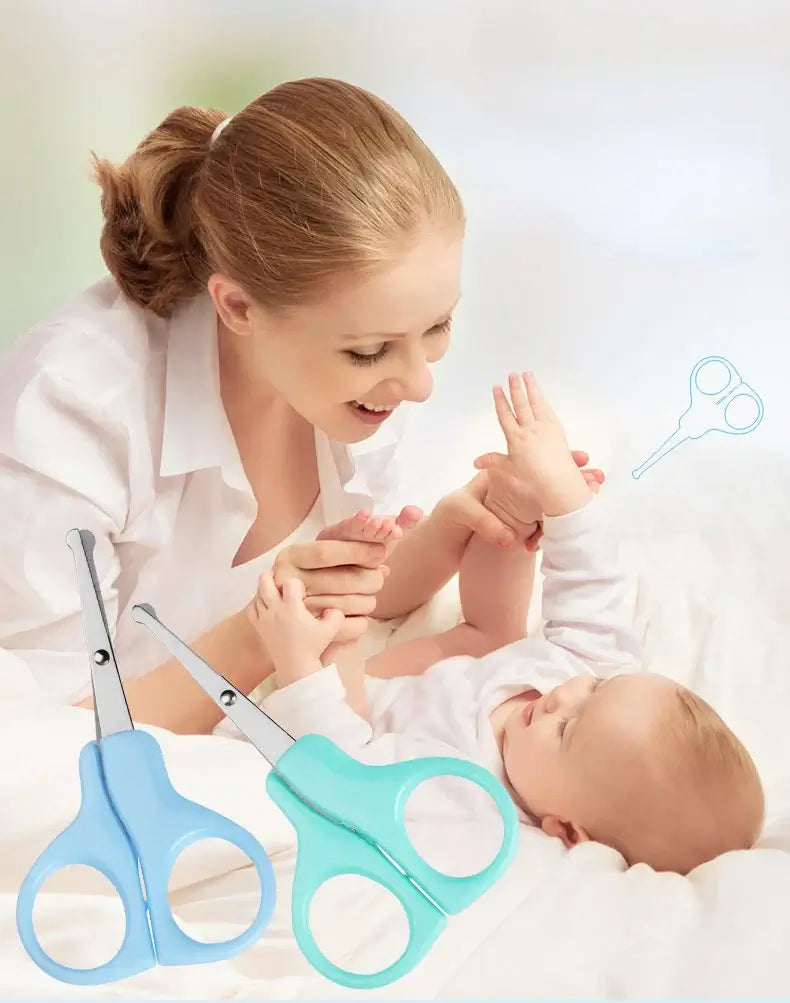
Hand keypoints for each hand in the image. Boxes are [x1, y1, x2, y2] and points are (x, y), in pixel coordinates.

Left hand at [247, 573, 344, 683]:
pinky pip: (251, 608)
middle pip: (264, 581)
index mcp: (292, 607)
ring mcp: (264, 618)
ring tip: (276, 595)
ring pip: (257, 594)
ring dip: (266, 591)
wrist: (295, 666)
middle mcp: (275, 609)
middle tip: (282, 583)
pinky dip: (257, 604)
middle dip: (272, 577)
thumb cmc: (312, 648)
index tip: (302, 593)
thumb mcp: (330, 630)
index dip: (297, 584)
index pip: (290, 582)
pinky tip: (266, 606)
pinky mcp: (259, 627)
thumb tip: (333, 608)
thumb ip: (336, 615)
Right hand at [270, 537, 387, 643]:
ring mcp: (297, 613)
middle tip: (378, 578)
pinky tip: (358, 615)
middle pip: (344, 580)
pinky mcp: (311, 637)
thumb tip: (382, 552)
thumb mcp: (321, 555)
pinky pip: (353, 628)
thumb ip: (350, 547)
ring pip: (352, 604)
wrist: (283, 617)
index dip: (357, 551)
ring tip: (365, 597)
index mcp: (291, 557)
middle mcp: (288, 583)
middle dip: (371, 579)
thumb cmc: (311, 576)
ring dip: (368, 601)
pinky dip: (363, 622)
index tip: (380, 551)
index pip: (326, 553)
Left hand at [436, 456, 602, 549]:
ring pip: (553, 494)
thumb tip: (508, 539)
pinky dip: (561, 517)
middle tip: (597, 479)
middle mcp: (516, 482)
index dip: (558, 459)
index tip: (581, 460)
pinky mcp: (523, 517)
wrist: (449, 529)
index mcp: (501, 472)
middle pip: (550, 474)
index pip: (534, 460)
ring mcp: (521, 499)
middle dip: (575, 477)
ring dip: (573, 494)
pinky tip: (578, 521)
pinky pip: (546, 516)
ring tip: (595, 493)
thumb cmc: (455, 512)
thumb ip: (486, 523)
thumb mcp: (466, 514)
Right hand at [477, 372, 592, 522]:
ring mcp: (544, 428)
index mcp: (515, 439)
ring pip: (535, 402)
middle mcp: (529, 430)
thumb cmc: (532, 480)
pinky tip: (540, 393)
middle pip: (521, 404)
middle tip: (512, 374)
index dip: (500, 401)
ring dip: (531, 387)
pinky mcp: (556, 429)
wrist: (558, 484)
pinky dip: (542, 399)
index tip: (497, 388)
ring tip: (527, 374)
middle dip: (515, 388)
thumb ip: (493, 461)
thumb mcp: (509, 470)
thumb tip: (475, 462)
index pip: (505, 415)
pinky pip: (547, 409)